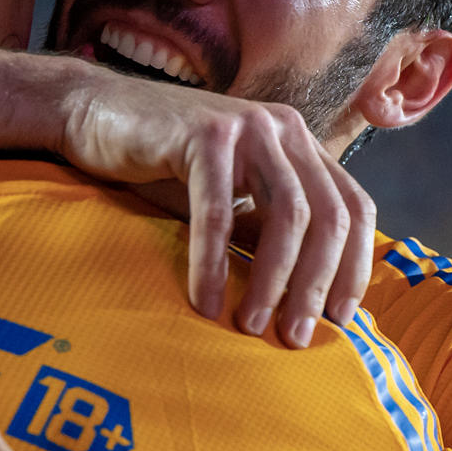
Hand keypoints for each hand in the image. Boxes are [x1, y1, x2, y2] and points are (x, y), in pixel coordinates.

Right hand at [57, 64, 374, 345]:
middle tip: (296, 337)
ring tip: (253, 326)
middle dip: (317, 284)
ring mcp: (248, 127)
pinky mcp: (203, 135)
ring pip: (286, 213)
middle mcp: (285, 130)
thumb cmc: (164, 167)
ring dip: (274, 280)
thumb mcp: (230, 202)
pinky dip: (213, 264)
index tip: (340, 318)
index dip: (355, 266)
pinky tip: (205, 302)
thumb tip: (304, 302)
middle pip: (329, 215)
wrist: (96, 113)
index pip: (354, 207)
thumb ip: (266, 234)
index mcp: (301, 145)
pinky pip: (217, 212)